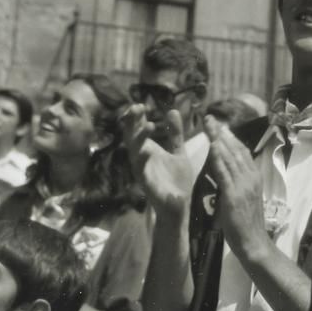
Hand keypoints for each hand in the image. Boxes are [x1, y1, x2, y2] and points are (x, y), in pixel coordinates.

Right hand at [122, 104, 194, 219]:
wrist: (180, 206)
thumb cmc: (176, 179)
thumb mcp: (178, 151)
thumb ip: (175, 133)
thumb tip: (173, 110)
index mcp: (148, 150)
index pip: (138, 130)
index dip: (137, 117)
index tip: (139, 104)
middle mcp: (142, 159)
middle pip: (132, 137)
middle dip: (133, 123)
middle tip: (137, 107)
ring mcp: (143, 172)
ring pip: (135, 152)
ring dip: (140, 139)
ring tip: (149, 125)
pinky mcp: (147, 185)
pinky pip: (142, 172)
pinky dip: (143, 161)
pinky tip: (147, 151)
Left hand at [205, 116, 269, 262]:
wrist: (254, 243)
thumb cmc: (247, 223)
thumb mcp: (246, 196)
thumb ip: (238, 181)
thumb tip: (228, 168)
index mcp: (254, 176)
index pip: (241, 151)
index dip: (230, 137)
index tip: (219, 126)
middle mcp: (251, 177)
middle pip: (235, 149)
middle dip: (221, 133)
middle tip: (210, 118)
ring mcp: (243, 185)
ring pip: (230, 157)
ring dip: (218, 139)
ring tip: (209, 126)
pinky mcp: (234, 195)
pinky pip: (225, 173)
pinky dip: (219, 158)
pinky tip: (212, 147)